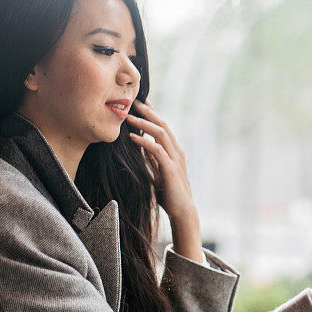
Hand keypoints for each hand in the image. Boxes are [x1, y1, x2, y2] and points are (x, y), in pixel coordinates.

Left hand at [126, 98, 195, 222]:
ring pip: (161, 134)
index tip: (141, 102)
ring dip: (144, 123)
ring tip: (130, 116)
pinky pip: (157, 151)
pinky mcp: (171, 169)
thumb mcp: (157, 171)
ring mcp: (175, 159)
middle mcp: (176, 151)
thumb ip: (151, 158)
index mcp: (174, 151)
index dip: (152, 113)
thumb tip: (139, 146)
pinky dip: (144, 142)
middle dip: (148, 112)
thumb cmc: (169, 192)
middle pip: (163, 125)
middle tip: (134, 100)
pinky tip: (132, 137)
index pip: (163, 126)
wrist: (182, 210)